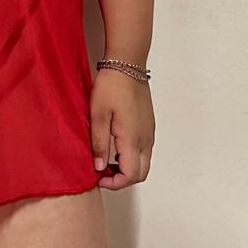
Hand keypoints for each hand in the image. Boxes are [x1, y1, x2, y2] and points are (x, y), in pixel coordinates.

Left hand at [89, 68, 154, 189]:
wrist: (127, 64)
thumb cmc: (112, 86)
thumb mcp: (98, 115)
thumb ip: (99, 143)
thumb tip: (99, 167)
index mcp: (132, 139)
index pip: (130, 175)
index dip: (114, 183)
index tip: (98, 177)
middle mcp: (146, 139)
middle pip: (140, 174)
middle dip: (121, 180)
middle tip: (101, 172)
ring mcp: (149, 133)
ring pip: (143, 163)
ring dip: (126, 168)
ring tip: (105, 159)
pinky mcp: (148, 126)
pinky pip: (144, 151)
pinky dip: (130, 157)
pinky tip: (114, 147)